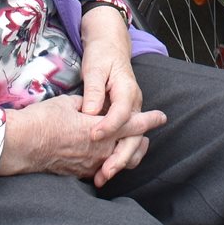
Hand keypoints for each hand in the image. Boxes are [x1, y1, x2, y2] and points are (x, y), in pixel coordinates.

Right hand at [0, 93, 166, 184]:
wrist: (23, 145)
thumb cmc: (44, 119)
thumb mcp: (68, 103)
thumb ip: (86, 105)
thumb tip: (92, 107)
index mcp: (102, 128)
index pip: (134, 124)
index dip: (149, 120)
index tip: (161, 117)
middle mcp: (101, 149)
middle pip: (132, 148)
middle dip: (141, 142)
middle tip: (145, 136)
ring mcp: (91, 164)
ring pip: (118, 161)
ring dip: (125, 154)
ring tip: (127, 149)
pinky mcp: (80, 173)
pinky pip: (100, 169)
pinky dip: (106, 163)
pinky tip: (102, 159)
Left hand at [78, 6, 147, 183]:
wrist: (110, 47)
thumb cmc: (102, 56)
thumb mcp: (95, 68)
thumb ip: (93, 91)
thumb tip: (89, 113)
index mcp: (128, 91)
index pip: (121, 113)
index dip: (108, 127)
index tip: (93, 136)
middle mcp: (134, 105)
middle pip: (133, 136)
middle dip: (119, 156)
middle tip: (104, 172)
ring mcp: (130, 114)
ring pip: (132, 143)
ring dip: (119, 162)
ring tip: (102, 177)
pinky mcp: (123, 120)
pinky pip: (124, 141)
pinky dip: (116, 156)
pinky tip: (100, 169)